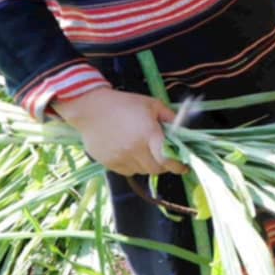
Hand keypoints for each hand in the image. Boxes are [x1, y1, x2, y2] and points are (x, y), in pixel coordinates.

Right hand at [53, 87, 188, 176]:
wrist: (91, 108)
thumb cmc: (124, 103)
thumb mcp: (152, 104)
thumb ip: (170, 117)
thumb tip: (184, 130)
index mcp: (148, 134)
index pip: (167, 159)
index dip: (178, 166)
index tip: (184, 168)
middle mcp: (134, 149)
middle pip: (155, 169)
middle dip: (164, 166)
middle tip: (166, 158)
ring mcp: (120, 158)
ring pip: (142, 171)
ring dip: (149, 165)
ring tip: (147, 152)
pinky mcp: (109, 164)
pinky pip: (128, 171)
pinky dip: (135, 166)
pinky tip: (133, 153)